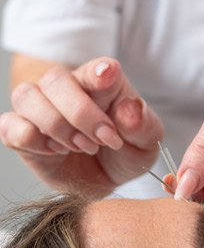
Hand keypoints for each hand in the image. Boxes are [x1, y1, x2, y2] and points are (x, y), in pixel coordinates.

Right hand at [0, 57, 162, 197]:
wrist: (107, 178)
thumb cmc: (126, 151)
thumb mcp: (146, 143)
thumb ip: (143, 125)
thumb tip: (129, 108)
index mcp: (104, 85)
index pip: (98, 68)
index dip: (100, 71)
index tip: (107, 76)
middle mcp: (69, 90)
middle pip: (56, 80)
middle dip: (80, 113)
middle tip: (102, 140)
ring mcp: (42, 109)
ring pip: (27, 96)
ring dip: (56, 126)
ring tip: (83, 147)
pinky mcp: (23, 132)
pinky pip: (11, 126)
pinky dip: (32, 140)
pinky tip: (57, 151)